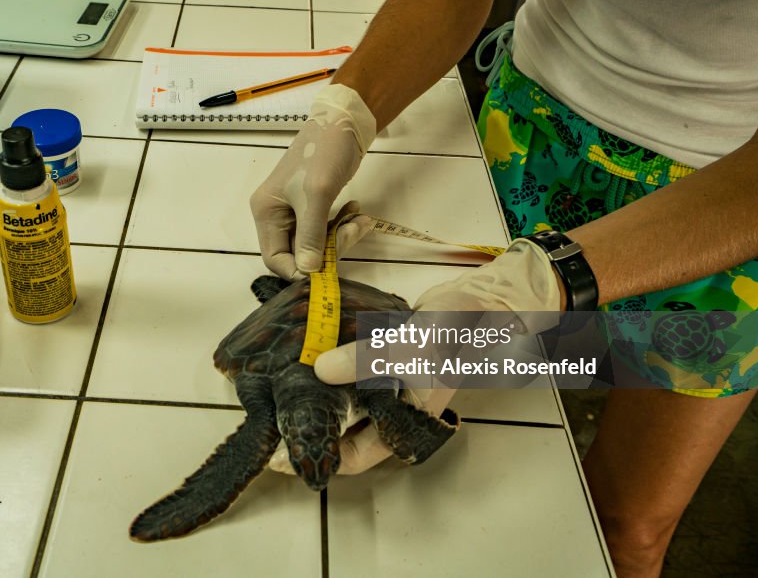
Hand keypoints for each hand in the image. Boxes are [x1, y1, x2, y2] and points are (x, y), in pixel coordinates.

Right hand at [250, 84, 375, 279]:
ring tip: (360, 220)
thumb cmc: (323, 153)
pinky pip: (327, 228)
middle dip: (328, 249)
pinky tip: (358, 213)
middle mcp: (276, 215)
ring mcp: (296, 210)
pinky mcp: (314, 205)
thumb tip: (307, 271)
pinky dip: (343, 225)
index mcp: (266, 212)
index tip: (327, 269)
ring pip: (316, 243)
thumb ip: (310, 236)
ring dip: (341, 237)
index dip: (299, 269)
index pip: (275, 258)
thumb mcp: (316, 195)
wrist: (342, 122)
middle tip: (352, 232)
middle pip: (298, 253)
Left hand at [269, 238, 563, 475]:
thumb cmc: (460, 332)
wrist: (488, 300)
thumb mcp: (414, 346)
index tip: (278, 451)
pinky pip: (347, 366)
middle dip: (307, 422)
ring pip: (341, 397)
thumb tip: (321, 370)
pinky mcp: (381, 356)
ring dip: (314, 391)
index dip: (317, 456)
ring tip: (276, 382)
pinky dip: (326, 360)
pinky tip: (300, 350)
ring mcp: (385, 382)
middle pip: (340, 428)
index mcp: (403, 421)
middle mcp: (391, 407)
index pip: (352, 456)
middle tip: (268, 410)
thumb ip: (370, 359)